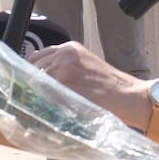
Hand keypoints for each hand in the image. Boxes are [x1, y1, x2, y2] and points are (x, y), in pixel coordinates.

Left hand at [30, 42, 151, 130]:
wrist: (127, 95)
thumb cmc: (108, 88)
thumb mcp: (86, 67)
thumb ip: (64, 68)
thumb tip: (40, 80)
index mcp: (70, 48)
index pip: (37, 57)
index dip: (32, 73)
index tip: (31, 85)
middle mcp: (64, 54)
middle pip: (33, 68)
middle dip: (32, 84)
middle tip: (36, 100)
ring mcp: (63, 67)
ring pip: (35, 82)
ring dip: (37, 95)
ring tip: (45, 107)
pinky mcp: (65, 82)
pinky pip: (43, 94)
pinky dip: (43, 104)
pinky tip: (52, 111)